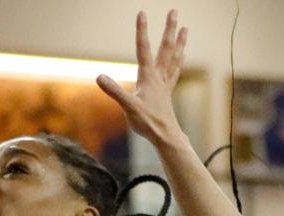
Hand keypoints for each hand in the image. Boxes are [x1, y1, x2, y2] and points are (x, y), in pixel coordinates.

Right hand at [97, 10, 186, 143]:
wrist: (164, 135)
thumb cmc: (147, 122)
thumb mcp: (128, 107)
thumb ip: (114, 91)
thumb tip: (99, 77)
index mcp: (148, 76)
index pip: (143, 49)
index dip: (141, 31)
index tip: (142, 13)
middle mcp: (159, 76)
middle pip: (165, 48)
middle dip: (169, 29)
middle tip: (174, 11)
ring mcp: (165, 83)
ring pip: (174, 57)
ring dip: (179, 42)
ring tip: (184, 28)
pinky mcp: (167, 91)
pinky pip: (175, 71)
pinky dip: (179, 60)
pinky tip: (182, 54)